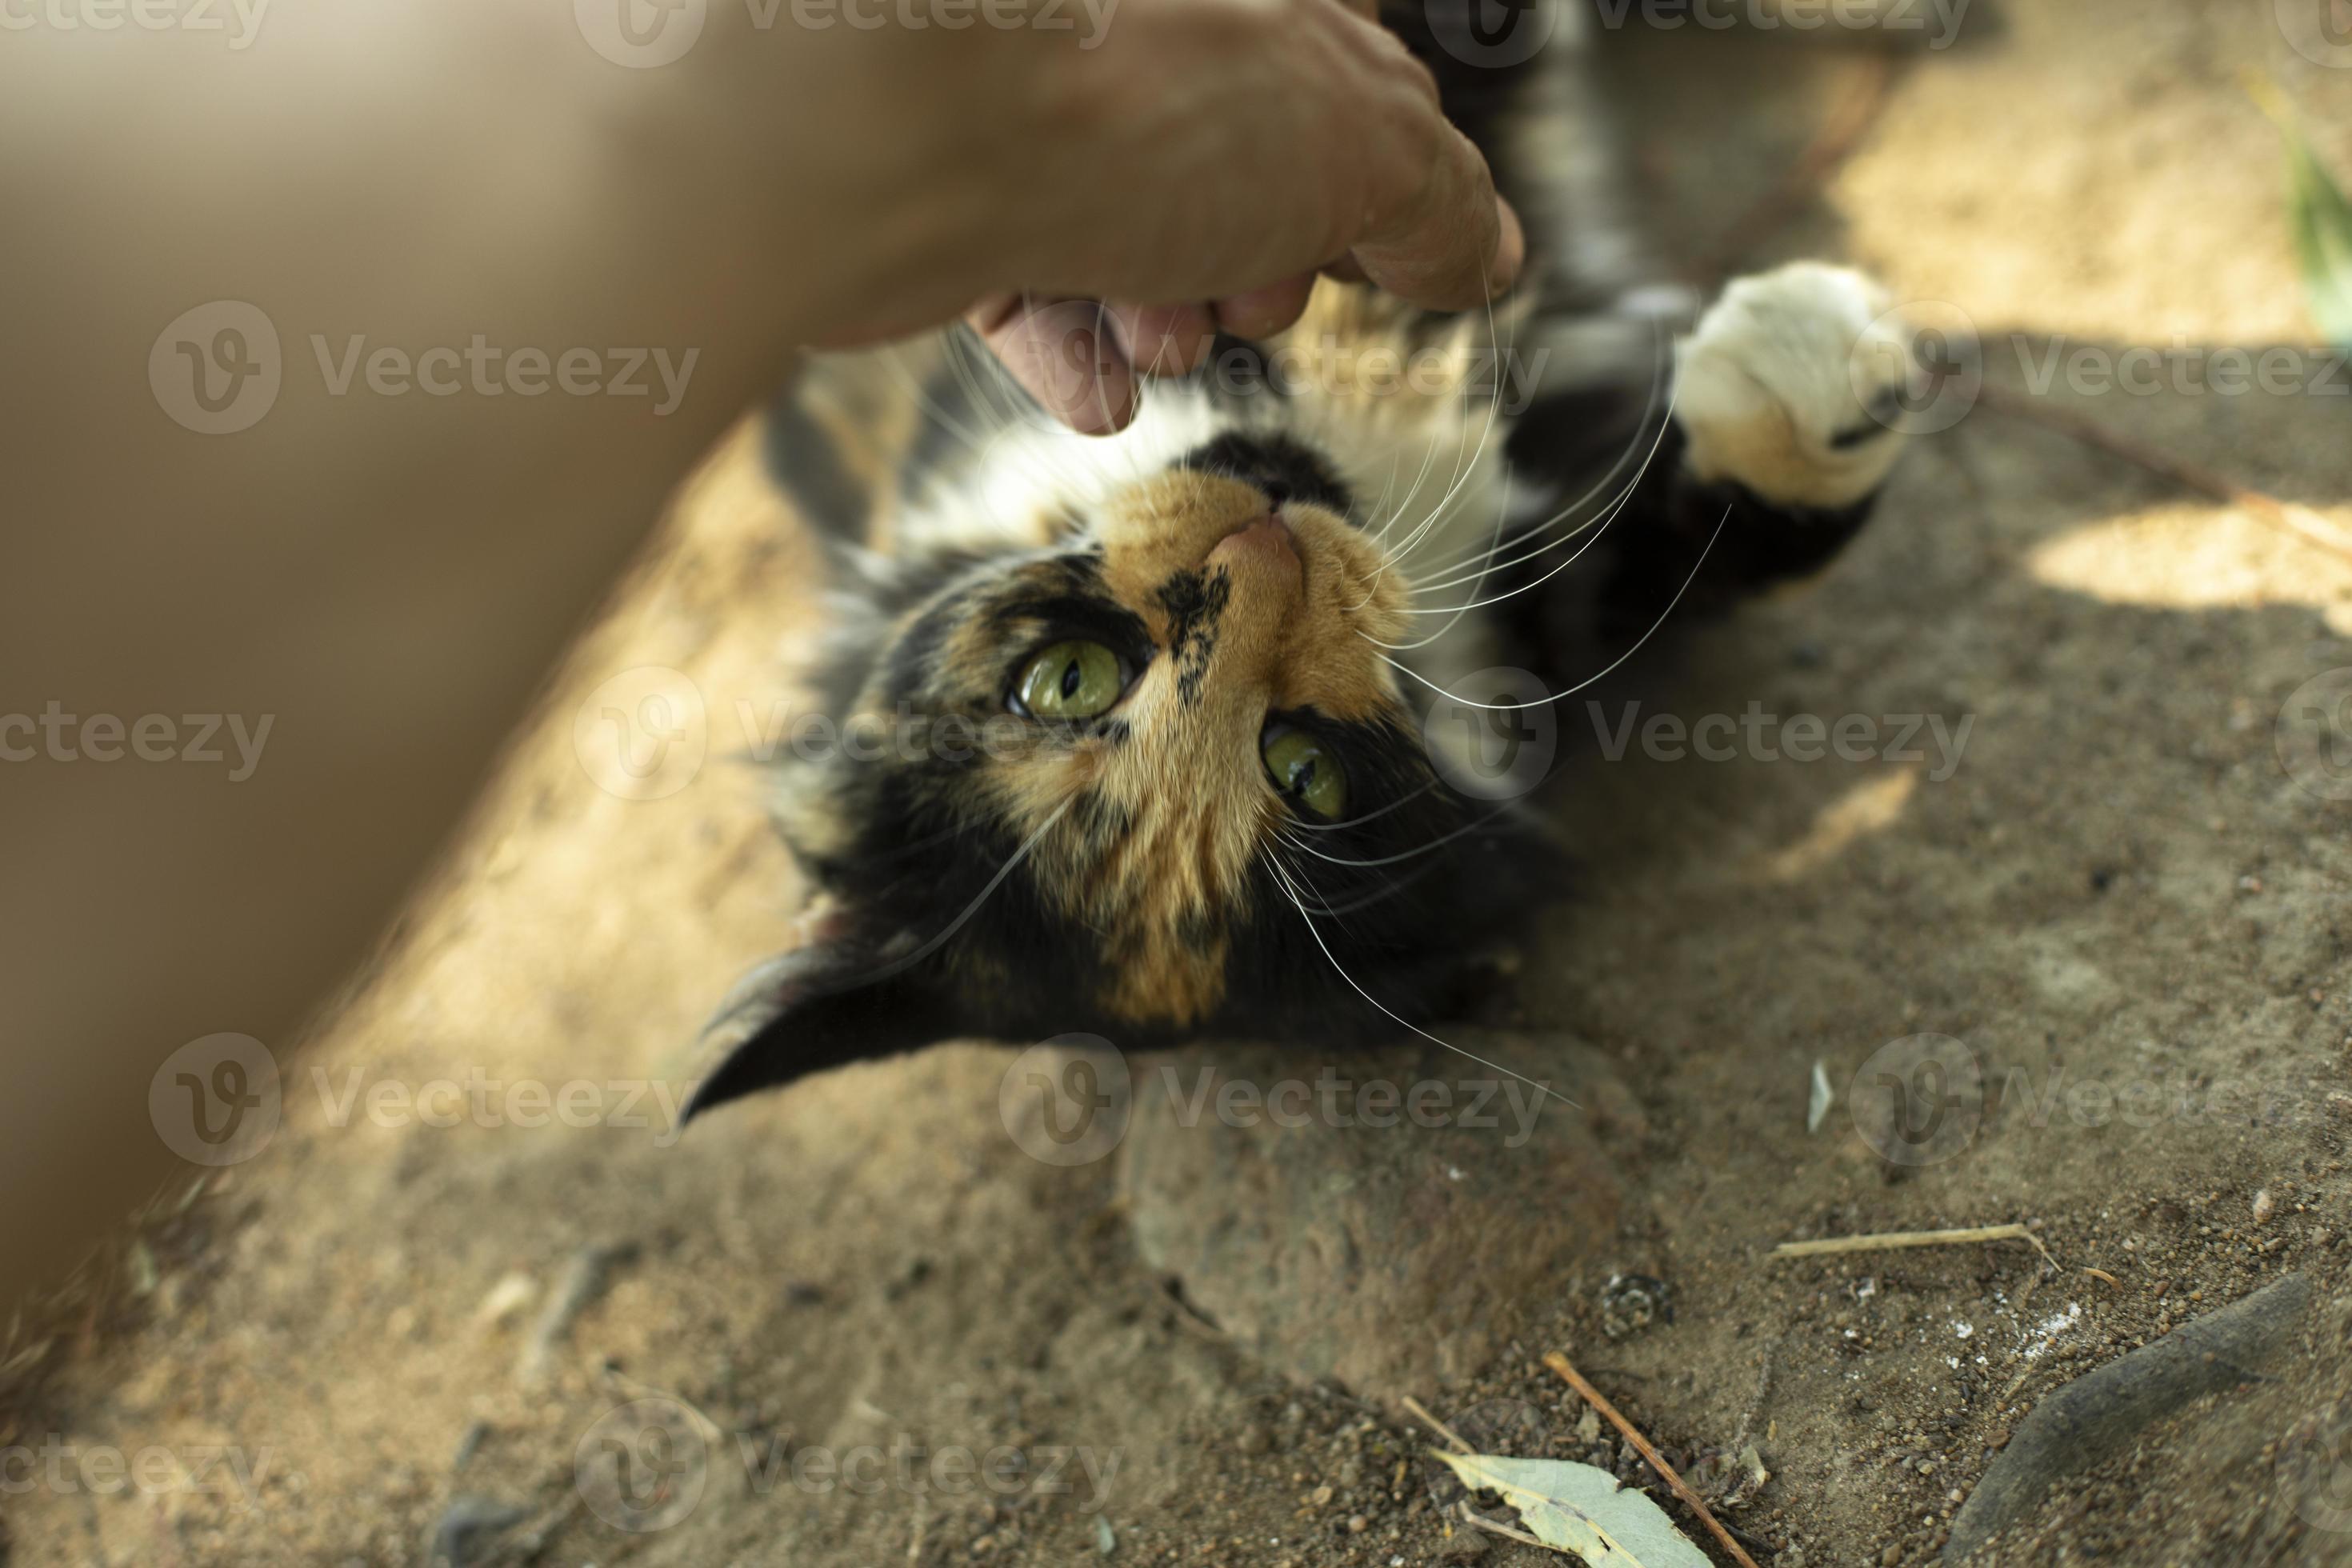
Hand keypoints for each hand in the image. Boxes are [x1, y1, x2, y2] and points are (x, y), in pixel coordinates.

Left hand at [952, 0, 1524, 431]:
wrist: (914, 126)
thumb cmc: (1149, 97)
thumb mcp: (1366, 145)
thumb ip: (1434, 203)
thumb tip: (1485, 252)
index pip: (1346, 81)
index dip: (1364, 179)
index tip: (1361, 251)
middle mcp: (1144, 30)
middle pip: (1242, 176)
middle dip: (1258, 264)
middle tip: (1245, 285)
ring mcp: (1039, 109)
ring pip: (1134, 240)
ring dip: (1167, 320)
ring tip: (1154, 330)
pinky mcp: (951, 188)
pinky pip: (1031, 288)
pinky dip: (1074, 349)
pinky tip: (1097, 383)